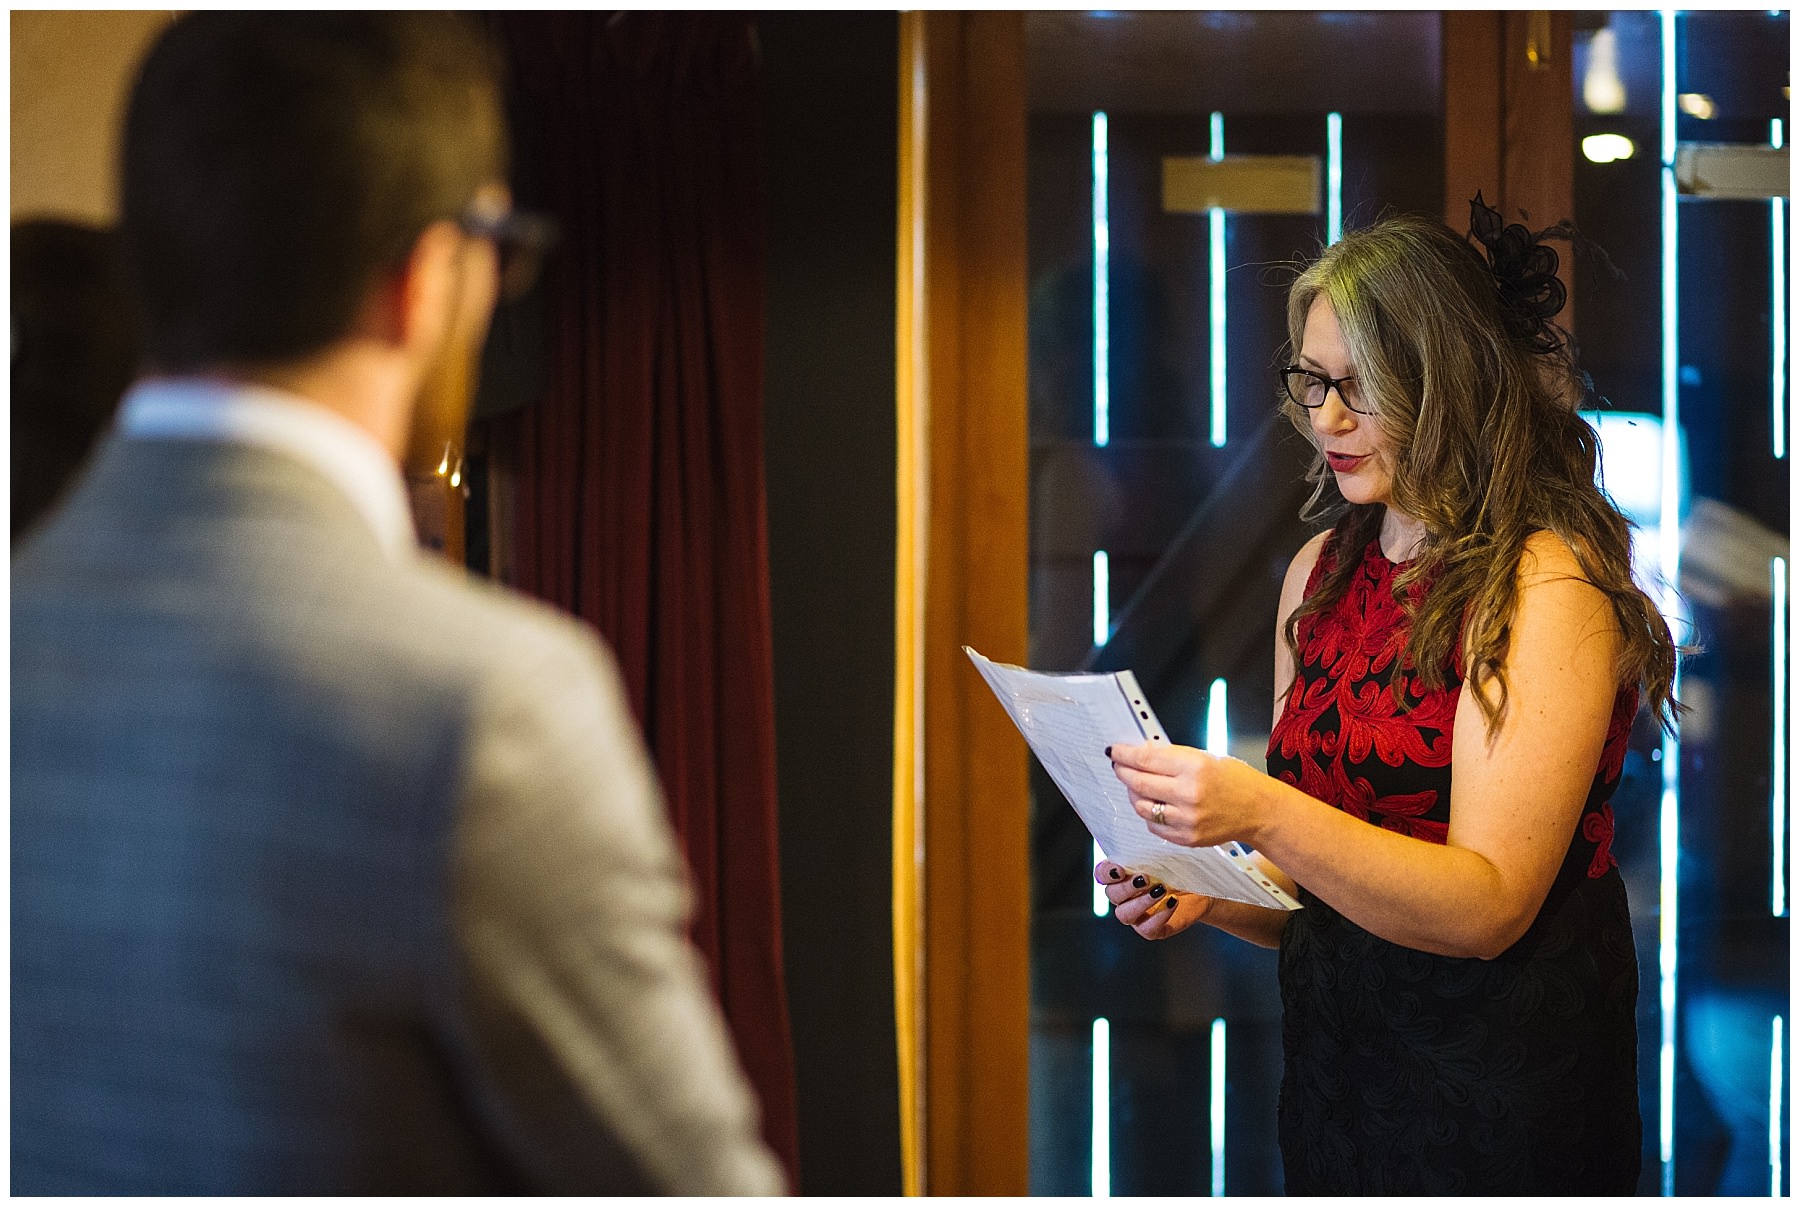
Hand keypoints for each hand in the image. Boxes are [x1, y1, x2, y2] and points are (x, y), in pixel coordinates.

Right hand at [1094, 860, 1210, 939]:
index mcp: (1123, 876)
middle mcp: (1125, 897)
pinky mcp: (1152, 930)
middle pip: (1112, 894)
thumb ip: (1149, 853)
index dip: (1106, 873)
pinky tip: (1172, 902)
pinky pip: (1147, 929)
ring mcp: (1137, 915)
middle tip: (1146, 878)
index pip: (1102, 874)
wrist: (1201, 891)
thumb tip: (1145, 842)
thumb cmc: (1180, 870)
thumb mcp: (1165, 856)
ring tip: (1161, 890)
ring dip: (1141, 902)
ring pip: (1124, 914)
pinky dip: (1159, 916)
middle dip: (1127, 887)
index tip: (1120, 869)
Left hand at [1107, 741, 1270, 848]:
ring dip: (1133, 794)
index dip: (1124, 754)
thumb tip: (1141, 753)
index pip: (1146, 759)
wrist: (1259, 810)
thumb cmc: (1236, 781)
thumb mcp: (1205, 757)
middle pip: (1138, 783)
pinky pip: (1154, 826)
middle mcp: (1189, 794)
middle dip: (1123, 772)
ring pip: (1141, 807)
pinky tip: (1155, 804)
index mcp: (1194, 767)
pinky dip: (1149, 814)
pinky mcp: (1187, 838)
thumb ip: (1172, 757)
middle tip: (1118, 766)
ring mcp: (1187, 819)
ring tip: (1137, 786)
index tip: (1115, 751)